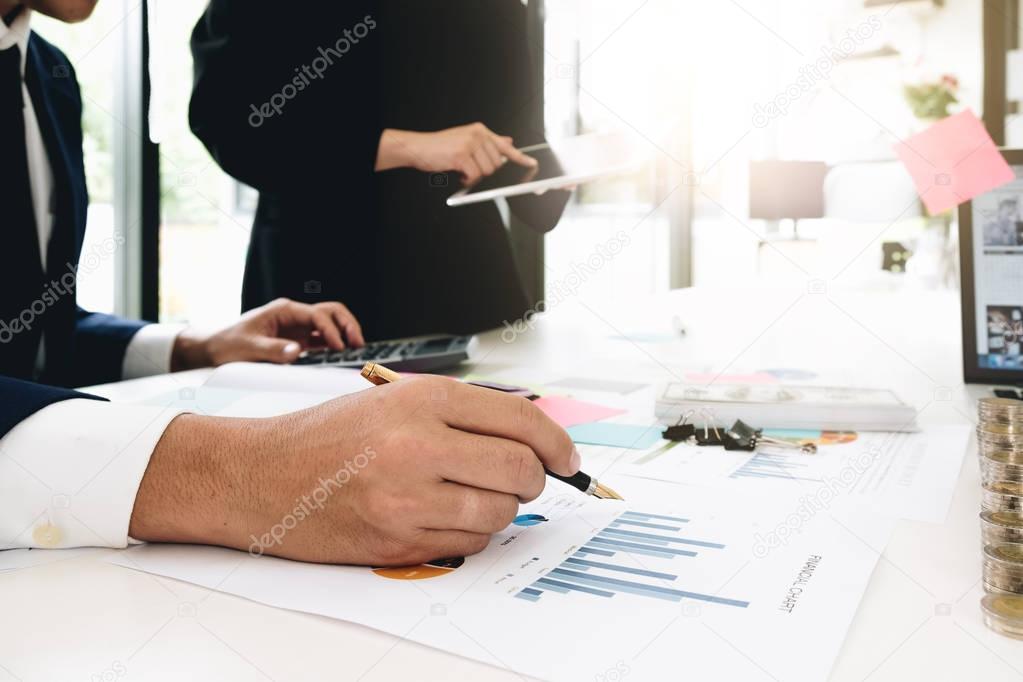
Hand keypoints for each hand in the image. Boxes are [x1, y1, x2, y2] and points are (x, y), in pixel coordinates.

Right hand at [130, 376, 579, 565]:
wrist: (261, 475)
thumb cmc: (326, 436)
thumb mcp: (394, 400)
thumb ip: (461, 414)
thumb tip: (532, 437)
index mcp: (422, 397)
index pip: (522, 419)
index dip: (558, 443)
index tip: (567, 458)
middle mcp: (418, 444)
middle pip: (521, 469)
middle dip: (533, 478)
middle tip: (521, 478)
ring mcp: (408, 496)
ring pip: (501, 511)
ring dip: (501, 507)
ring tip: (472, 495)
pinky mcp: (397, 539)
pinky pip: (470, 543)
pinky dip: (472, 533)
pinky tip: (446, 516)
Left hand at [170, 297, 364, 370]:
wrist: (215, 348)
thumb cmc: (228, 344)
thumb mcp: (248, 348)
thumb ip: (273, 350)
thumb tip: (297, 352)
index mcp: (284, 310)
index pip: (317, 314)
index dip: (331, 330)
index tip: (339, 347)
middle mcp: (294, 316)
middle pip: (331, 311)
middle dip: (347, 324)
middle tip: (359, 343)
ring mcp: (298, 327)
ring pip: (331, 322)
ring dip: (345, 332)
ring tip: (358, 347)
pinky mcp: (298, 339)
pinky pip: (323, 338)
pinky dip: (336, 344)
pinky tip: (343, 354)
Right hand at [376, 123, 537, 185]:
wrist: (418, 147)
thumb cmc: (441, 147)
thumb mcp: (466, 140)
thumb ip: (488, 142)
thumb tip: (508, 141)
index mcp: (480, 130)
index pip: (504, 145)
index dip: (519, 157)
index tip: (531, 163)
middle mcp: (477, 134)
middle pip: (495, 164)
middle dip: (483, 171)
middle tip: (469, 168)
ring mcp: (470, 144)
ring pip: (486, 172)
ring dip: (474, 176)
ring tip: (461, 169)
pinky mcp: (462, 155)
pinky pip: (474, 176)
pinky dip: (466, 180)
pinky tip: (458, 173)